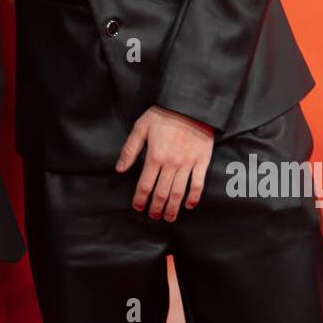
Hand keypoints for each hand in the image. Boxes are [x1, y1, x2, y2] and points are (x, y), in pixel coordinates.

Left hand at [115, 105, 215, 220]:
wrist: (191, 104)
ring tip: (169, 217)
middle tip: (153, 216)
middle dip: (156, 208)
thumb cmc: (164, 114)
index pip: (145, 185)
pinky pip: (198, 184)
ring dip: (173, 208)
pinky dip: (193, 197)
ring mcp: (188, 164)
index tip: (138, 207)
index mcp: (154, 156)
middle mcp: (171, 164)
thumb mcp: (141, 127)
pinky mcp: (202, 161)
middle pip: (162, 193)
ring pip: (179, 193)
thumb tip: (120, 169)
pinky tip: (188, 205)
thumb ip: (130, 149)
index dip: (140, 199)